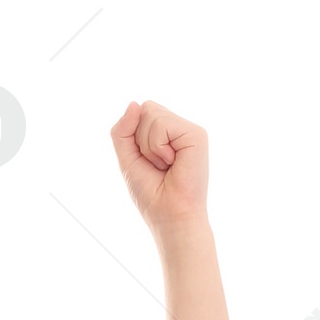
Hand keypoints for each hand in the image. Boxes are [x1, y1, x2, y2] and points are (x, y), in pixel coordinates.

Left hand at [110, 99, 208, 235]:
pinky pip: (162, 125)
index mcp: (165, 133)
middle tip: (157, 164)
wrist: (170, 215)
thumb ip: (123, 131)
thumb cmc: (151, 193)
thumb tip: (133, 103)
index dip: (133, 136)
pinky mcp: (197, 134)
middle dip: (140, 140)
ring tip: (165, 165)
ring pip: (151, 114)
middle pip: (146, 109)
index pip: (140, 112)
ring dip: (149, 146)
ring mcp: (189, 130)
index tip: (147, 162)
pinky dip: (158, 147)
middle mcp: (179, 128)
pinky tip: (173, 162)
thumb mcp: (128, 158)